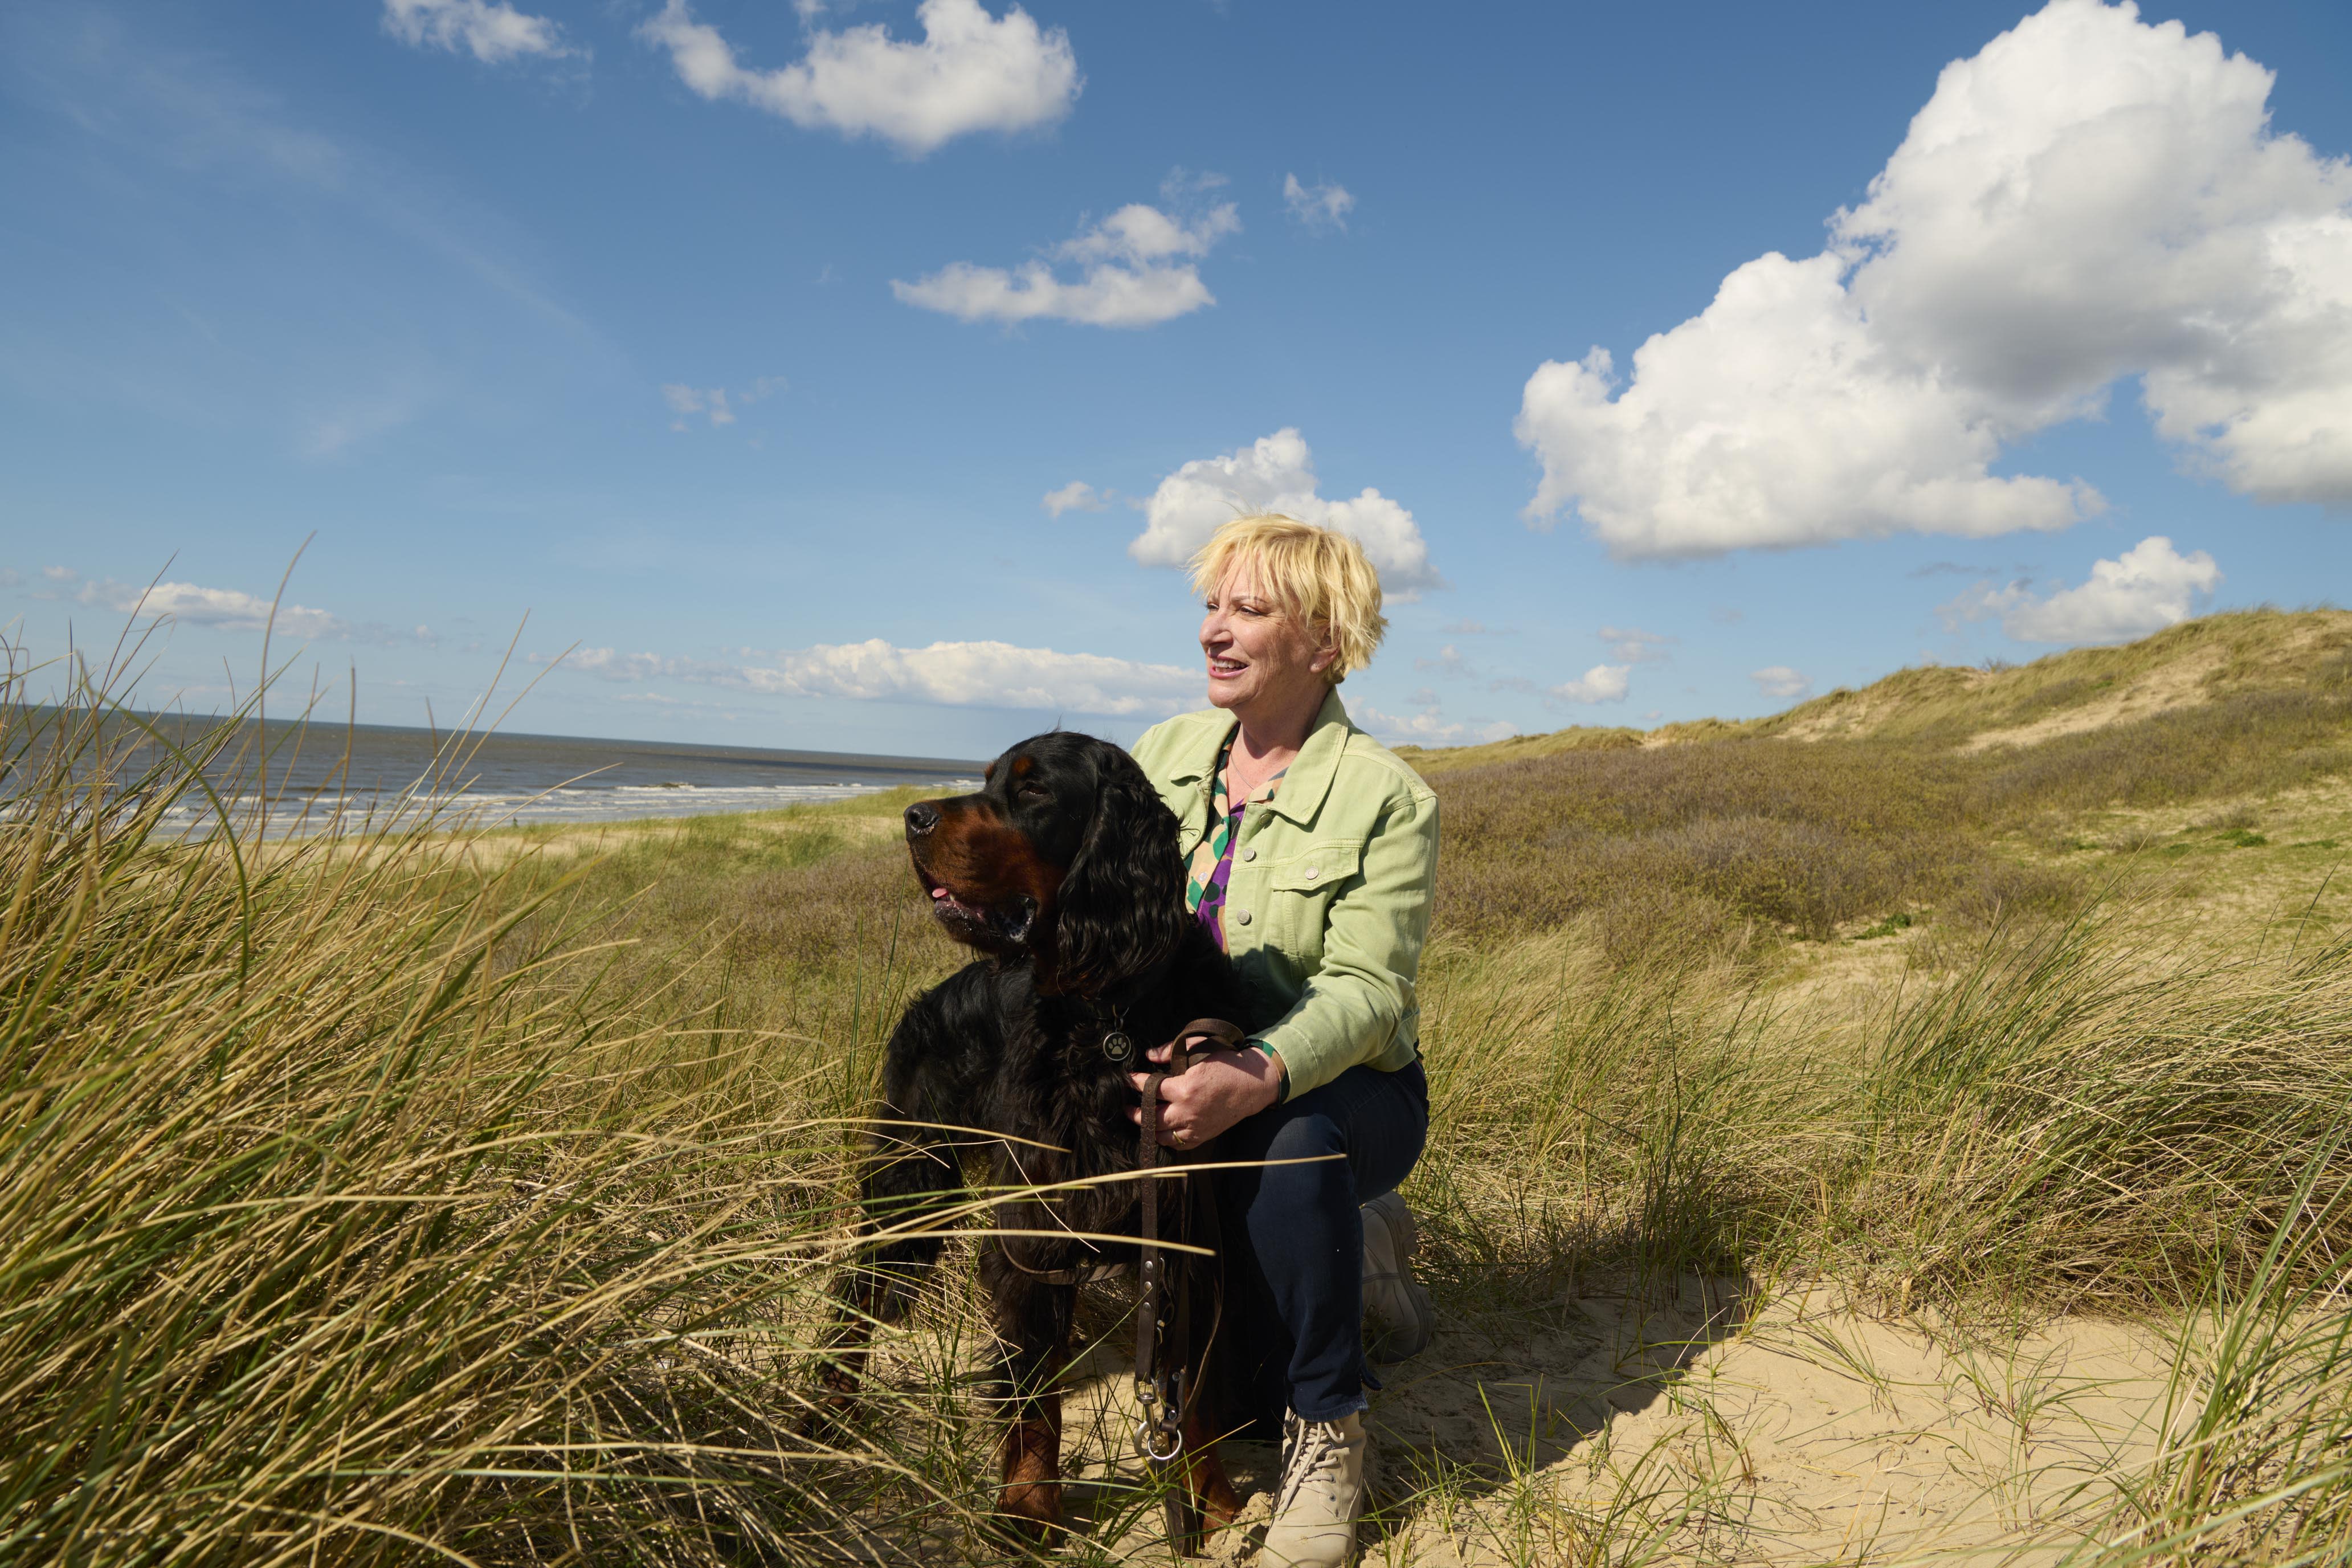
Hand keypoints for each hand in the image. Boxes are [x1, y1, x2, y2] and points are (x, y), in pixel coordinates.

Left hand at [1128, 1040, 1281, 1149]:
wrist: (1252, 1085)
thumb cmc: (1227, 1064)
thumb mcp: (1199, 1049)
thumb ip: (1171, 1050)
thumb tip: (1150, 1055)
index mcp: (1185, 1088)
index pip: (1150, 1088)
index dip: (1135, 1083)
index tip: (1128, 1079)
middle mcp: (1188, 1111)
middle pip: (1151, 1117)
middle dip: (1134, 1112)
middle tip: (1125, 1107)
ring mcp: (1195, 1126)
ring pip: (1162, 1135)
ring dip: (1148, 1128)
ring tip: (1140, 1120)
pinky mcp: (1202, 1135)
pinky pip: (1178, 1144)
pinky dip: (1167, 1140)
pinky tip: (1161, 1132)